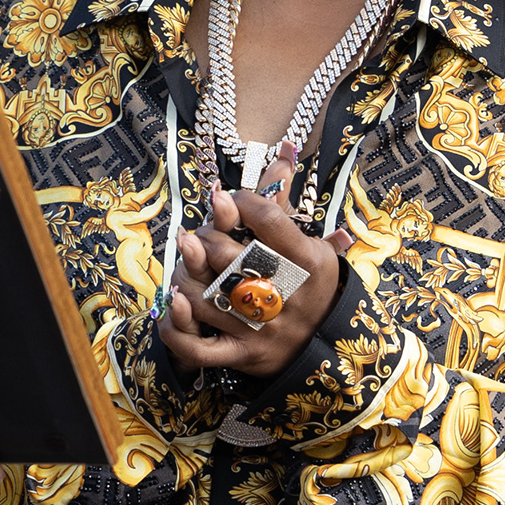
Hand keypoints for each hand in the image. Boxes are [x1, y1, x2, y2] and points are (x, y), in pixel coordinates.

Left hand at [153, 154, 346, 381]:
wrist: (332, 346)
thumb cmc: (314, 286)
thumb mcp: (310, 242)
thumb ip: (286, 201)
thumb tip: (284, 149)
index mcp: (306, 260)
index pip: (265, 216)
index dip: (238, 202)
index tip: (228, 201)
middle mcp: (286, 293)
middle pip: (228, 255)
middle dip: (205, 240)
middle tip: (198, 236)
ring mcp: (262, 328)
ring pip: (206, 297)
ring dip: (186, 276)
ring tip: (186, 264)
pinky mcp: (244, 355)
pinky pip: (200, 348)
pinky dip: (178, 329)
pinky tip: (172, 305)